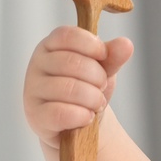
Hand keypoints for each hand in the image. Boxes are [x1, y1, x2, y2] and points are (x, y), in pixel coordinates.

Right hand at [22, 27, 133, 151]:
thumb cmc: (86, 90)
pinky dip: (82, 116)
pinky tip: (87, 117)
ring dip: (93, 99)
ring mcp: (33, 90)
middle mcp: (37, 65)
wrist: (77, 124)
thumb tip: (126, 44)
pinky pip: (60, 113)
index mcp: (51, 46)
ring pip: (68, 88)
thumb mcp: (102, 70)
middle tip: (101, 86)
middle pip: (71, 62)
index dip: (91, 44)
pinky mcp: (36, 116)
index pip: (67, 36)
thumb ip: (112, 56)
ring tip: (96, 104)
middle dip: (97, 77)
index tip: (104, 56)